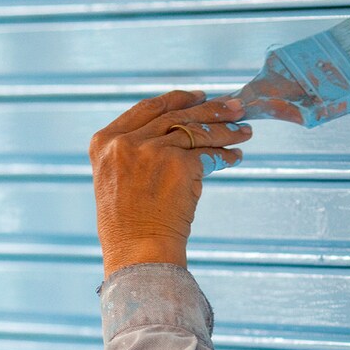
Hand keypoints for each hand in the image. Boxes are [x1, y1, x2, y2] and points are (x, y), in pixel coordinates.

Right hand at [89, 90, 251, 277]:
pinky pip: (208, 153)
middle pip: (176, 115)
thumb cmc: (127, 226)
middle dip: (210, 109)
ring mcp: (152, 150)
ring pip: (196, 131)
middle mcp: (125, 142)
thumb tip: (174, 131)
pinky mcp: (178, 164)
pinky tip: (235, 157)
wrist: (138, 253)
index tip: (200, 96)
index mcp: (104, 142)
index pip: (147, 108)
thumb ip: (133, 152)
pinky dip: (225, 154)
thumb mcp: (115, 179)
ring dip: (225, 130)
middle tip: (235, 107)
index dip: (177, 99)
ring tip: (244, 131)